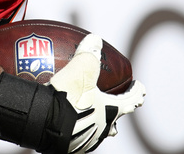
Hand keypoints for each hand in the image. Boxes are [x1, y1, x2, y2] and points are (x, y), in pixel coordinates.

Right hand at [48, 34, 144, 152]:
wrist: (43, 122)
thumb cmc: (66, 97)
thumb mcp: (79, 70)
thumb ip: (89, 54)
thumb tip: (95, 39)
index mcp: (109, 112)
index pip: (130, 100)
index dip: (136, 92)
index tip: (140, 86)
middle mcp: (101, 129)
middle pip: (114, 121)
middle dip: (118, 113)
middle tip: (119, 107)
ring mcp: (85, 140)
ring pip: (97, 131)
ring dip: (99, 122)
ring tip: (94, 117)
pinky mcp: (69, 145)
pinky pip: (78, 135)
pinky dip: (79, 126)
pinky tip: (69, 122)